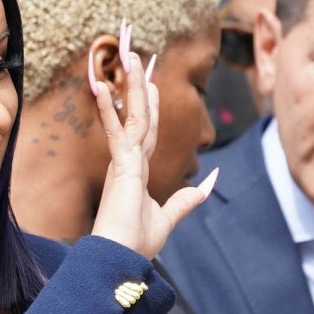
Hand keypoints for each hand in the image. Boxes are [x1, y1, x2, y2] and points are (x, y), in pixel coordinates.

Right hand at [91, 52, 215, 259]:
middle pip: (138, 115)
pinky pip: (117, 131)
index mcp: (137, 171)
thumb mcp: (171, 215)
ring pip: (131, 115)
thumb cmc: (137, 243)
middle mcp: (128, 162)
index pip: (147, 130)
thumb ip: (190, 196)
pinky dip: (108, 109)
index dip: (149, 104)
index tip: (151, 80)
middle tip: (137, 54)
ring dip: (130, 84)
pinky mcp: (121, 167)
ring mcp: (123, 162)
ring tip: (129, 54)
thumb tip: (212, 178)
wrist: (120, 260)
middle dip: (138, 84)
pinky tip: (101, 86)